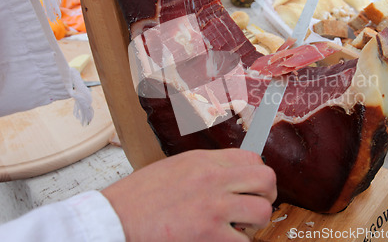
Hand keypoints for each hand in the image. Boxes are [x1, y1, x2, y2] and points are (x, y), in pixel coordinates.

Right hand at [102, 148, 276, 241]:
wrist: (115, 220)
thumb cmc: (140, 197)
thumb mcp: (176, 168)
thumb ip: (207, 168)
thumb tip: (233, 175)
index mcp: (204, 161)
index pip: (253, 159)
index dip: (258, 175)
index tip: (254, 187)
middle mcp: (213, 179)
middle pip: (266, 180)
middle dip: (266, 196)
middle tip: (254, 207)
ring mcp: (214, 208)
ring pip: (262, 212)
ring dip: (253, 224)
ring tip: (237, 228)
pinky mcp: (209, 235)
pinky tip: (222, 240)